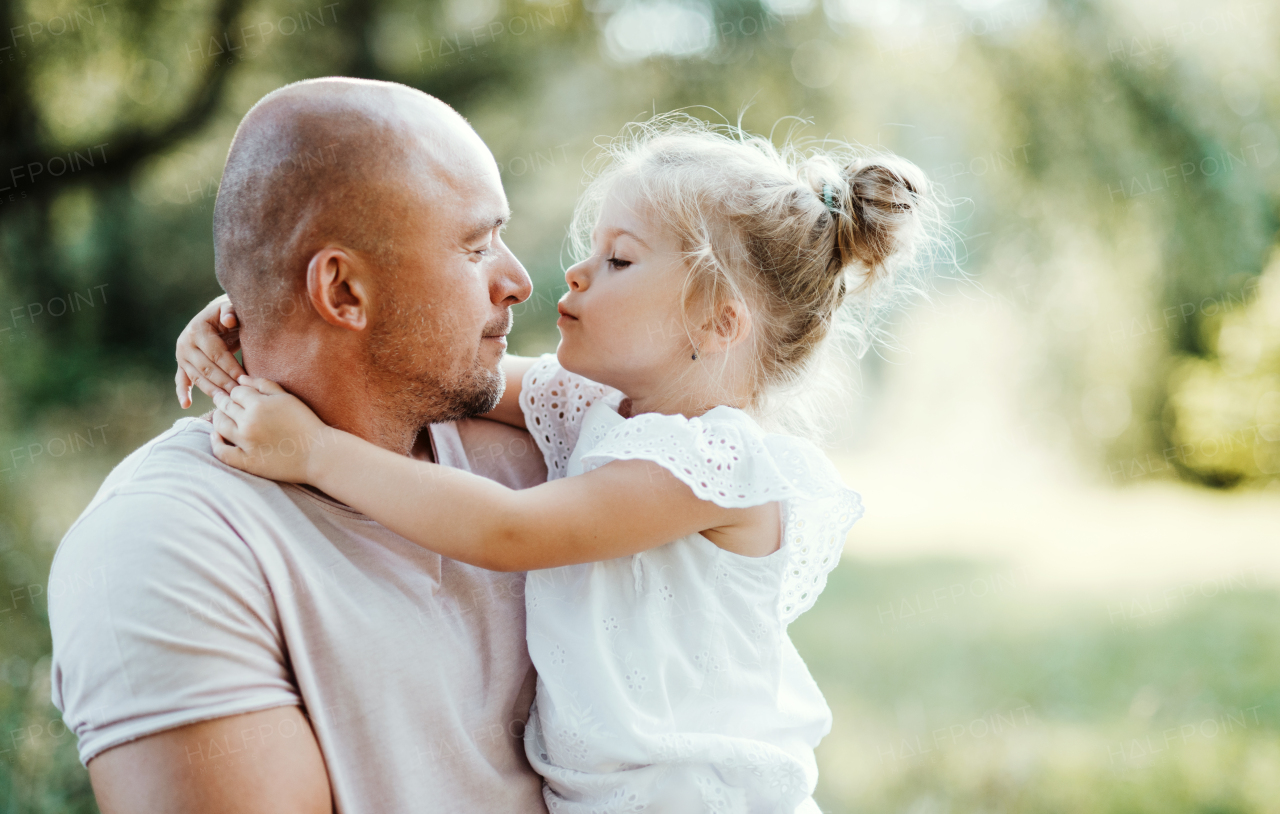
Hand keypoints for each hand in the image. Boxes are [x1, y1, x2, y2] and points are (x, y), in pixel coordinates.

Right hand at [176, 295, 244, 407]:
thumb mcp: (230, 308)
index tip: (245, 380)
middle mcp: (185, 343)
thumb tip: (229, 320)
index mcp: (197, 329)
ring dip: (211, 391)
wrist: (215, 315)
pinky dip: (182, 392)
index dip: (231, 367)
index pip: (216, 354)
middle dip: (224, 383)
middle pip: (207, 368)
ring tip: (226, 404)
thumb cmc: (229, 313)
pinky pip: (181, 380)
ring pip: (197, 377)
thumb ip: (230, 311)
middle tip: (240, 396)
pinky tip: (186, 405)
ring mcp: (181, 355)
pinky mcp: (182, 364)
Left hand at [210, 377, 329, 482]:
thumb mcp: (288, 398)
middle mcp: (248, 422)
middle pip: (225, 406)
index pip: (236, 391)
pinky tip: (217, 436)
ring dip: (218, 418)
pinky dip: (216, 442)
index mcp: (259, 404)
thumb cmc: (306, 423)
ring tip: (222, 416)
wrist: (319, 454)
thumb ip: (264, 385)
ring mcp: (246, 443)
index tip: (240, 395)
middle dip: (223, 401)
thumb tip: (240, 379)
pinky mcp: (247, 461)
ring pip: (220, 425)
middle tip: (223, 401)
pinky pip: (222, 452)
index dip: (237, 392)